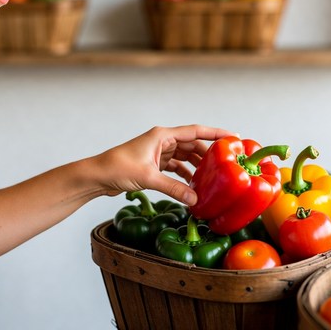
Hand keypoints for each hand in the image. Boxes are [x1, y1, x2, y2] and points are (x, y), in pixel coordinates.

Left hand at [95, 125, 235, 204]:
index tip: (232, 136)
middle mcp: (162, 141)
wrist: (98, 175)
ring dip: (196, 166)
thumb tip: (195, 200)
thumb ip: (173, 188)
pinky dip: (183, 175)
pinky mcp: (154, 164)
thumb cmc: (118, 168)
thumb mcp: (148, 178)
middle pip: (191, 145)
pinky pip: (175, 167)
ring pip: (184, 157)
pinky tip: (191, 185)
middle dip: (207, 154)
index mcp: (162, 135)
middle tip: (225, 164)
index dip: (215, 133)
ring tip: (211, 178)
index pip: (195, 131)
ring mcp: (158, 152)